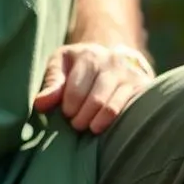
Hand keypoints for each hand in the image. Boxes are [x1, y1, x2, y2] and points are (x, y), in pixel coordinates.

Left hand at [34, 43, 153, 133]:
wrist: (117, 58)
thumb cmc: (82, 66)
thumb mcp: (62, 66)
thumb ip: (52, 83)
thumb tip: (40, 104)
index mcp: (89, 56)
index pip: (75, 91)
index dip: (68, 109)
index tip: (67, 113)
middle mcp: (112, 63)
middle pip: (94, 101)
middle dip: (81, 119)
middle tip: (77, 124)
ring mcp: (130, 76)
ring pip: (111, 108)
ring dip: (97, 124)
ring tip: (91, 127)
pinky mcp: (143, 89)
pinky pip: (129, 112)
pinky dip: (116, 124)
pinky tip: (107, 126)